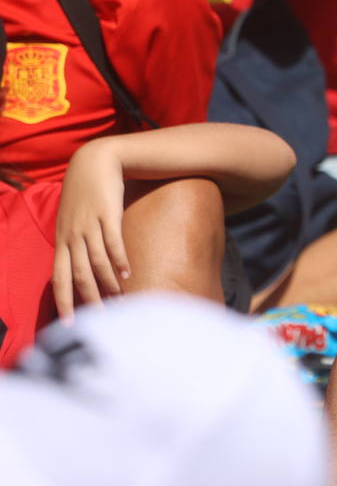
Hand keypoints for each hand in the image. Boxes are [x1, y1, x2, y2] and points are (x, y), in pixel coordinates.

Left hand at [52, 138, 131, 319]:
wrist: (96, 160)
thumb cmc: (87, 192)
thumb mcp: (74, 219)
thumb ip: (78, 241)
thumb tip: (86, 265)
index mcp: (62, 240)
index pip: (60, 278)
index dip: (63, 302)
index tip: (68, 325)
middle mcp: (72, 236)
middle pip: (79, 276)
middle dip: (89, 301)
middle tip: (101, 321)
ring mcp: (89, 225)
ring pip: (96, 263)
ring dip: (108, 284)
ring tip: (120, 301)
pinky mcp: (106, 214)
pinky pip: (112, 242)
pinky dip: (119, 260)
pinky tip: (127, 273)